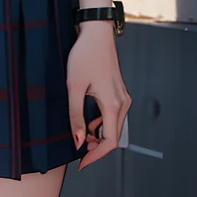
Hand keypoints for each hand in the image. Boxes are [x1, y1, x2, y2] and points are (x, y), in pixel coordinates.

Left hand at [67, 23, 129, 168]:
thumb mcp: (74, 87)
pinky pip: (113, 116)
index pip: (110, 142)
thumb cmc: (85, 55)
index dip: (96, 156)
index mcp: (114, 104)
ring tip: (79, 137)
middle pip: (114, 137)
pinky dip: (100, 125)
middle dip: (96, 148)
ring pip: (113, 127)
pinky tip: (86, 123)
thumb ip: (75, 116)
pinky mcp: (118, 93)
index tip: (81, 163)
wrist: (96, 33)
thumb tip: (78, 141)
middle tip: (77, 152)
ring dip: (98, 136)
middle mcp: (123, 103)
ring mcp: (123, 97)